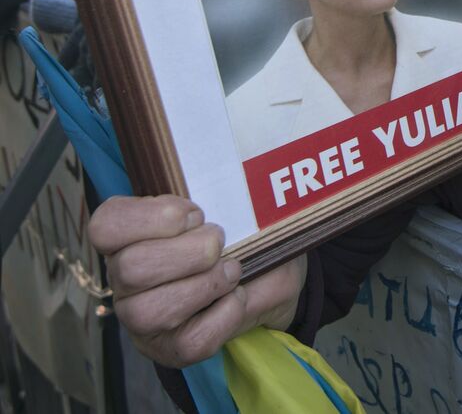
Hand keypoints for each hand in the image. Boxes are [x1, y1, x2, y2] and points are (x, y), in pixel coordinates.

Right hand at [90, 194, 306, 367]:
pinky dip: (225, 314)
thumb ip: (227, 202)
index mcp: (129, 238)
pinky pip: (190, 340)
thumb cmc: (241, 237)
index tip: (195, 214)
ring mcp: (142, 319)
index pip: (105, 225)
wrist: (267, 279)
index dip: (150, 217)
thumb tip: (227, 210)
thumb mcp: (237, 210)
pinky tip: (238, 296)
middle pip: (129, 268)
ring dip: (205, 285)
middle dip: (189, 252)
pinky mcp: (171, 349)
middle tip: (220, 241)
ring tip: (232, 270)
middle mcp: (125, 280)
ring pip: (149, 311)